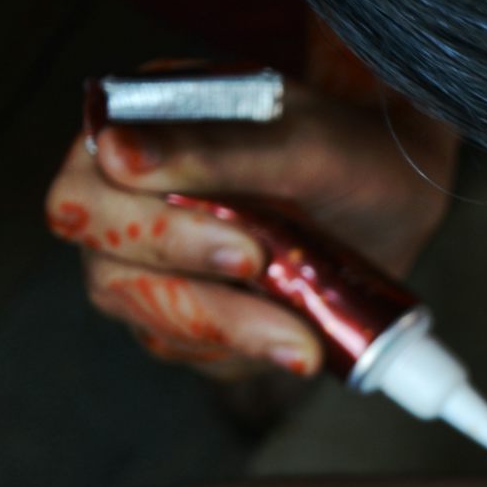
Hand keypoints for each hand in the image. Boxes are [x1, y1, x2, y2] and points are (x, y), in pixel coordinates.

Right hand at [45, 78, 457, 379]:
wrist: (400, 194)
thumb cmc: (352, 150)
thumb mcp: (307, 142)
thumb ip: (218, 148)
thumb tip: (117, 151)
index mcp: (135, 135)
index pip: (86, 196)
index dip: (154, 233)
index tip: (245, 251)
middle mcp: (126, 200)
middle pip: (109, 270)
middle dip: (198, 293)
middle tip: (278, 293)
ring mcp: (151, 261)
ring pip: (148, 318)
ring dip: (229, 332)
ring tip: (307, 340)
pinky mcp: (186, 310)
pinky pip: (190, 349)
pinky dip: (244, 350)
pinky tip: (300, 340)